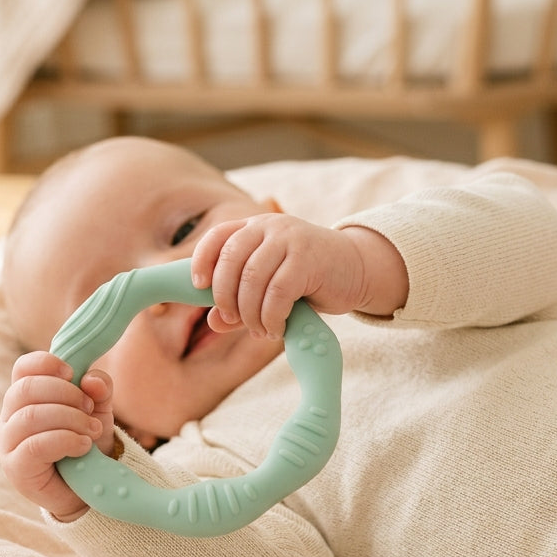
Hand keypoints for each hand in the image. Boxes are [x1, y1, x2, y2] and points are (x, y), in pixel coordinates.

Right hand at [0, 351, 115, 521]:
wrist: (86, 490)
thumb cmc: (85, 446)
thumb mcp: (97, 412)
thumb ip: (98, 390)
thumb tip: (92, 379)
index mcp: (26, 398)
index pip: (23, 368)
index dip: (46, 363)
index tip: (72, 373)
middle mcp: (11, 417)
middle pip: (26, 388)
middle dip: (65, 393)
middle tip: (89, 408)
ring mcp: (9, 443)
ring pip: (31, 415)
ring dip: (70, 418)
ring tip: (93, 430)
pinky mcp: (16, 468)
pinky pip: (35, 445)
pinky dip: (65, 440)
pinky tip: (84, 446)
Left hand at [190, 214, 407, 337]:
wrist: (357, 269)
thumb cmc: (308, 279)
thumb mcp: (269, 287)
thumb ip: (240, 301)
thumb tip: (214, 322)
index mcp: (255, 228)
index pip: (217, 236)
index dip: (202, 260)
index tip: (198, 287)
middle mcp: (270, 227)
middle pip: (230, 260)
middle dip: (225, 297)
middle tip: (232, 320)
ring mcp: (290, 239)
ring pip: (252, 279)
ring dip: (250, 313)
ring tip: (259, 329)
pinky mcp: (308, 259)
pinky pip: (277, 293)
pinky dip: (271, 317)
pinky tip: (277, 328)